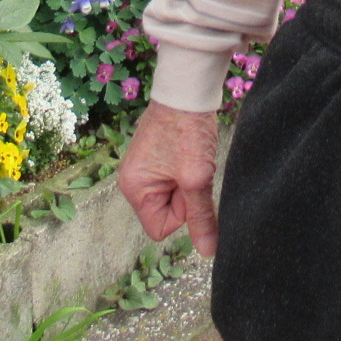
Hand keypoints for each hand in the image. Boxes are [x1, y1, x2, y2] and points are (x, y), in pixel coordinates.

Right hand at [116, 101, 221, 256]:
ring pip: (173, 196)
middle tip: (191, 168)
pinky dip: (187, 170)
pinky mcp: (156, 156)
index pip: (159, 229)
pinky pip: (174, 179)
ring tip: (191, 157)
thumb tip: (207, 252)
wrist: (187, 88)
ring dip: (188, 182)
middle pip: (166, 212)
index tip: (187, 185)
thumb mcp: (196, 178)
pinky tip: (190, 151)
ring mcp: (143, 168)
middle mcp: (132, 180)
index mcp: (133, 189)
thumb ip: (201, 217)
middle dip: (184, 197)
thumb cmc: (187, 130)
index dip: (181, 213)